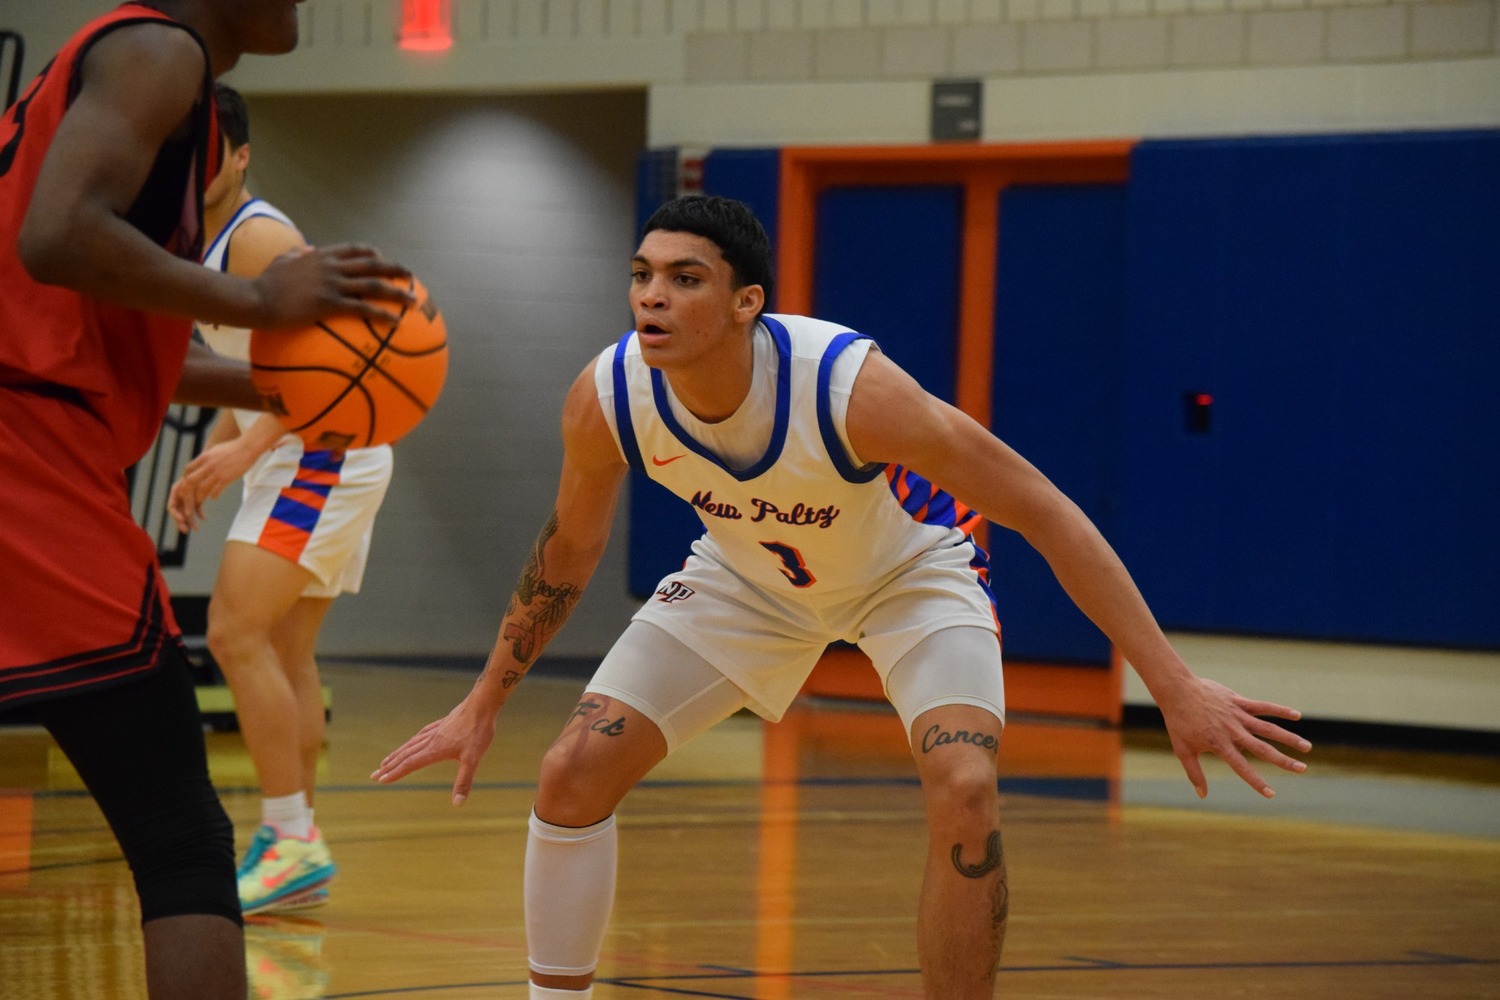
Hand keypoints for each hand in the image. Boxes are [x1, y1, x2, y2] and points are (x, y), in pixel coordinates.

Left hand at [165, 439, 260, 531]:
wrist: (247, 448)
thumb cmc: (233, 447)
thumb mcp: (216, 449)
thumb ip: (207, 456)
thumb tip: (200, 461)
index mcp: (205, 457)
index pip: (188, 469)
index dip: (185, 477)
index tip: (187, 482)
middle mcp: (208, 465)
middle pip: (191, 480)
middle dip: (187, 489)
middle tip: (187, 494)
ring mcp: (217, 473)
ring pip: (202, 488)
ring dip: (200, 496)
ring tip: (200, 499)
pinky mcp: (227, 479)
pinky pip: (216, 491)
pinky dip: (213, 496)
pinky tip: (214, 497)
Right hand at [167, 476, 204, 533]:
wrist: (210, 467)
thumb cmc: (200, 473)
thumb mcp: (193, 483)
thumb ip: (188, 498)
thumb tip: (187, 514)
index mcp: (177, 490)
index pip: (172, 506)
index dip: (176, 515)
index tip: (182, 520)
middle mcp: (181, 495)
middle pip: (178, 512)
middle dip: (181, 522)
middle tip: (186, 530)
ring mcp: (189, 497)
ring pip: (187, 513)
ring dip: (190, 521)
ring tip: (196, 529)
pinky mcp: (197, 498)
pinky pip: (196, 509)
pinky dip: (200, 514)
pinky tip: (204, 518)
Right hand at [251, 243, 414, 328]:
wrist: (255, 298)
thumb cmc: (264, 284)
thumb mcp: (281, 261)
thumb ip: (295, 255)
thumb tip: (303, 250)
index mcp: (321, 256)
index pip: (354, 249)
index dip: (372, 253)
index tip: (383, 259)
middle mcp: (331, 266)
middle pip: (371, 264)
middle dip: (394, 269)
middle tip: (410, 277)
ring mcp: (332, 283)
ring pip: (373, 285)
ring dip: (396, 292)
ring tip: (412, 300)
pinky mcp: (329, 303)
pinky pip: (363, 308)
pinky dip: (382, 314)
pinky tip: (395, 323)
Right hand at [371, 699, 496, 806]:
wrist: (482, 704)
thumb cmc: (478, 731)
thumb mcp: (473, 759)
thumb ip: (464, 781)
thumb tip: (457, 804)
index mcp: (435, 750)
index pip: (410, 764)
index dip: (395, 773)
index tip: (381, 780)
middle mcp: (431, 740)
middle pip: (405, 754)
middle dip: (389, 766)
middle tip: (374, 775)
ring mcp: (435, 731)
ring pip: (411, 744)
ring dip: (397, 754)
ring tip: (386, 760)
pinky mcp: (442, 724)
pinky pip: (420, 735)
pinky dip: (411, 742)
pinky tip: (412, 742)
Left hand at [1156, 677, 1309, 798]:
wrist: (1177, 690)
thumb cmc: (1179, 722)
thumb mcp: (1183, 750)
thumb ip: (1195, 773)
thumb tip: (1202, 795)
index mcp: (1220, 745)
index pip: (1242, 768)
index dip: (1256, 782)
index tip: (1271, 794)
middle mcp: (1233, 731)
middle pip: (1263, 749)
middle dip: (1283, 761)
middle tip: (1302, 769)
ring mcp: (1237, 715)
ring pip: (1268, 728)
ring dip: (1288, 738)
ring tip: (1306, 747)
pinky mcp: (1238, 702)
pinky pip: (1263, 706)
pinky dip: (1280, 710)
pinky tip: (1297, 715)